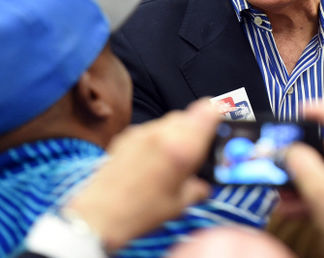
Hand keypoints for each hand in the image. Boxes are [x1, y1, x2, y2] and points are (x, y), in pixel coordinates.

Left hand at [66, 99, 220, 250]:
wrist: (101, 214)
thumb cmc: (142, 212)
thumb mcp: (179, 204)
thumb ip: (197, 188)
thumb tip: (203, 185)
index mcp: (181, 148)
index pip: (207, 110)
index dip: (218, 112)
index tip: (222, 119)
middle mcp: (161, 133)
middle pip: (187, 114)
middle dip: (195, 128)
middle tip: (196, 149)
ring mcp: (141, 132)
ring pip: (167, 121)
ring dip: (174, 133)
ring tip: (172, 158)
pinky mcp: (125, 136)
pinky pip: (149, 129)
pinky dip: (156, 139)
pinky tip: (153, 160)